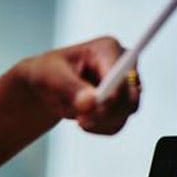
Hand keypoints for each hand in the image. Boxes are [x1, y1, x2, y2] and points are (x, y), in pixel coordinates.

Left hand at [17, 36, 140, 134]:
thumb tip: (91, 103)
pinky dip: (101, 127)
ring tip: (79, 119)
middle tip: (82, 121)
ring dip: (101, 122)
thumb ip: (71, 88)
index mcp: (108, 49)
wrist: (46, 85)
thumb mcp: (52, 76)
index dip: (112, 96)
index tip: (93, 109)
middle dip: (106, 113)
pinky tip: (84, 121)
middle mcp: (123, 65)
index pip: (121, 75)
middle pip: (130, 97)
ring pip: (126, 112)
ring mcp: (125, 85)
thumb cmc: (48, 73)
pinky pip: (119, 123)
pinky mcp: (121, 103)